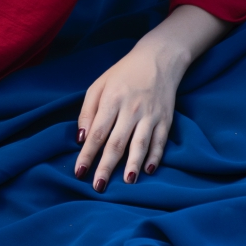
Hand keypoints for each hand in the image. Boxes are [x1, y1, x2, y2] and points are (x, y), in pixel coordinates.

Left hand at [74, 4, 231, 189]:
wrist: (158, 58)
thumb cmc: (123, 74)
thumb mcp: (99, 85)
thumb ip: (88, 110)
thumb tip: (81, 138)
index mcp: (112, 99)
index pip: (97, 132)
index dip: (87, 154)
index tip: (79, 172)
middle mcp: (131, 108)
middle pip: (117, 142)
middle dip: (106, 166)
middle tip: (98, 186)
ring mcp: (150, 115)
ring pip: (140, 144)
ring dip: (133, 165)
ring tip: (126, 182)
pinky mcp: (166, 119)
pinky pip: (160, 141)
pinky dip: (156, 157)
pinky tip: (149, 170)